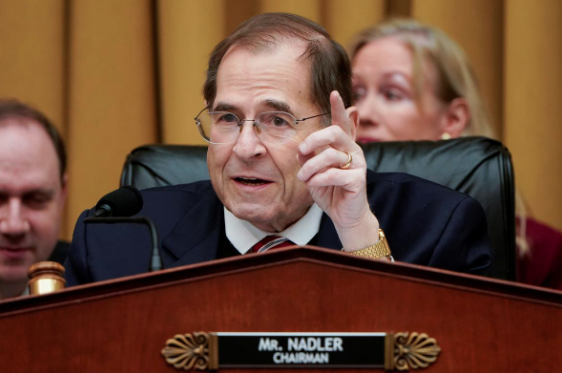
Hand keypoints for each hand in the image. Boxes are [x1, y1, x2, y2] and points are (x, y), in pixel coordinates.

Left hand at [297, 91, 379, 250]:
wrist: (343, 215)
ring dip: (310, 167)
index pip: (342, 123)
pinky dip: (318, 179)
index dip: (338, 108)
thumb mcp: (313, 172)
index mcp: (342, 146)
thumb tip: (301, 150)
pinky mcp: (358, 179)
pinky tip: (314, 184)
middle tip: (301, 152)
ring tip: (304, 177)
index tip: (333, 93)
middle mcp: (353, 151)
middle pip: (334, 133)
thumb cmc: (329, 191)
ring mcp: (358, 164)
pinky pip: (333, 174)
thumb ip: (309, 157)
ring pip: (330, 155)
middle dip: (313, 140)